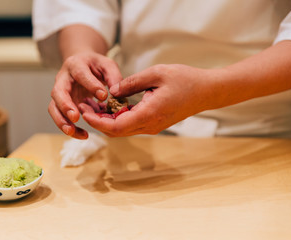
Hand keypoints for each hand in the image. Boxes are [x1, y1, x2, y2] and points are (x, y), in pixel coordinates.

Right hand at [48, 52, 121, 138]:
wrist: (82, 65)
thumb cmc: (95, 66)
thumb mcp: (107, 65)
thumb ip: (113, 76)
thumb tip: (116, 92)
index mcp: (75, 65)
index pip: (80, 74)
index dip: (91, 85)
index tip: (103, 96)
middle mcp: (63, 79)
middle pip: (58, 92)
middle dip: (65, 106)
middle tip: (75, 117)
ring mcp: (60, 93)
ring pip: (54, 108)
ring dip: (62, 121)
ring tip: (73, 131)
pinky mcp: (62, 105)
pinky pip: (61, 118)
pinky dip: (71, 128)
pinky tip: (83, 135)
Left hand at [79, 64, 219, 136]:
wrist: (206, 91)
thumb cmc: (185, 80)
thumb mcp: (156, 73)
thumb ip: (131, 83)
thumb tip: (112, 91)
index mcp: (148, 114)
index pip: (115, 127)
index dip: (97, 121)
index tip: (84, 111)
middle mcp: (149, 126)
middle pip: (116, 132)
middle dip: (97, 121)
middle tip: (84, 107)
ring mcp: (152, 127)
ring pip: (122, 130)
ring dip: (106, 121)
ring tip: (94, 106)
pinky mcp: (154, 124)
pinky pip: (131, 125)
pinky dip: (117, 119)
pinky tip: (111, 106)